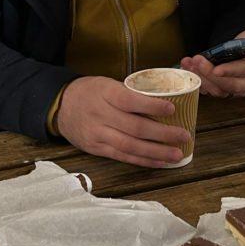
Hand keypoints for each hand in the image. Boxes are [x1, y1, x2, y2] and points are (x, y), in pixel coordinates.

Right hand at [56, 76, 191, 167]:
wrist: (60, 106)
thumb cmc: (90, 92)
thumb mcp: (106, 83)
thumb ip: (129, 93)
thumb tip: (163, 101)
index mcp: (105, 93)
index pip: (129, 100)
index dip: (151, 106)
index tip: (172, 109)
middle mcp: (100, 114)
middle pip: (134, 127)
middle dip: (162, 134)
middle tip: (184, 135)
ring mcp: (97, 134)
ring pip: (130, 146)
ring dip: (156, 152)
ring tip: (176, 154)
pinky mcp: (96, 148)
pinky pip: (122, 156)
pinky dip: (143, 160)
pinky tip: (159, 162)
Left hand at [180, 27, 244, 97]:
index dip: (231, 71)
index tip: (217, 69)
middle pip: (230, 84)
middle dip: (211, 75)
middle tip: (197, 61)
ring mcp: (235, 88)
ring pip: (218, 89)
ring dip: (201, 77)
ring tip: (189, 62)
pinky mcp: (222, 90)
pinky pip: (209, 89)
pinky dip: (196, 79)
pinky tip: (187, 66)